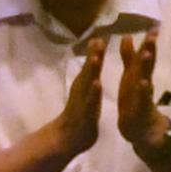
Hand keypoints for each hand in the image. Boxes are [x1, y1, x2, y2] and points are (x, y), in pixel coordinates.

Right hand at [50, 32, 109, 157]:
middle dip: (95, 55)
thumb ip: (89, 72)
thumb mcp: (85, 90)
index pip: (92, 64)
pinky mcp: (86, 114)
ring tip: (97, 57)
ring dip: (92, 70)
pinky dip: (93, 93)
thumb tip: (93, 53)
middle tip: (100, 39)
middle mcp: (82, 90)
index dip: (97, 50)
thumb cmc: (79, 113)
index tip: (103, 34)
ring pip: (88, 83)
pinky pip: (90, 102)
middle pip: (89, 70)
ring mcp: (82, 101)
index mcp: (84, 84)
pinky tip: (97, 84)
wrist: (67, 138)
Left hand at [112, 30, 169, 157]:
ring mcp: (143, 97)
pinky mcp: (140, 111)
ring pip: (145, 79)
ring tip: (146, 53)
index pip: (144, 56)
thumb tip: (126, 35)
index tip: (153, 26)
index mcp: (138, 75)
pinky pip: (141, 100)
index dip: (147, 42)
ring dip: (145, 67)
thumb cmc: (135, 100)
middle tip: (153, 34)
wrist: (141, 130)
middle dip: (149, 49)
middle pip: (147, 65)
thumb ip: (129, 57)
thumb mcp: (130, 76)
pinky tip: (143, 83)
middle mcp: (143, 84)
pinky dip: (142, 92)